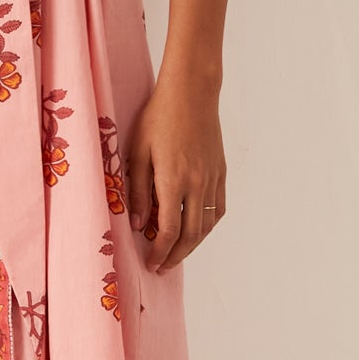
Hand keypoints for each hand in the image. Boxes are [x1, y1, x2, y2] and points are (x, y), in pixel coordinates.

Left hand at [125, 76, 225, 272]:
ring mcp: (213, 179)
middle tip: (162, 266)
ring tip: (177, 253)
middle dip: (175, 256)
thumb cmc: (159, 117)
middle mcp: (197, 184)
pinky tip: (197, 229)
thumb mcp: (138, 151)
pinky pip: (219, 208)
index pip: (168, 231)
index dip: (159, 252)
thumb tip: (136, 223)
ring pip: (207, 225)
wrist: (192, 93)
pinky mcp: (221, 172)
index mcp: (173, 181)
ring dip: (193, 245)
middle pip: (190, 235)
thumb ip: (137, 190)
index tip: (151, 263)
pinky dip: (208, 225)